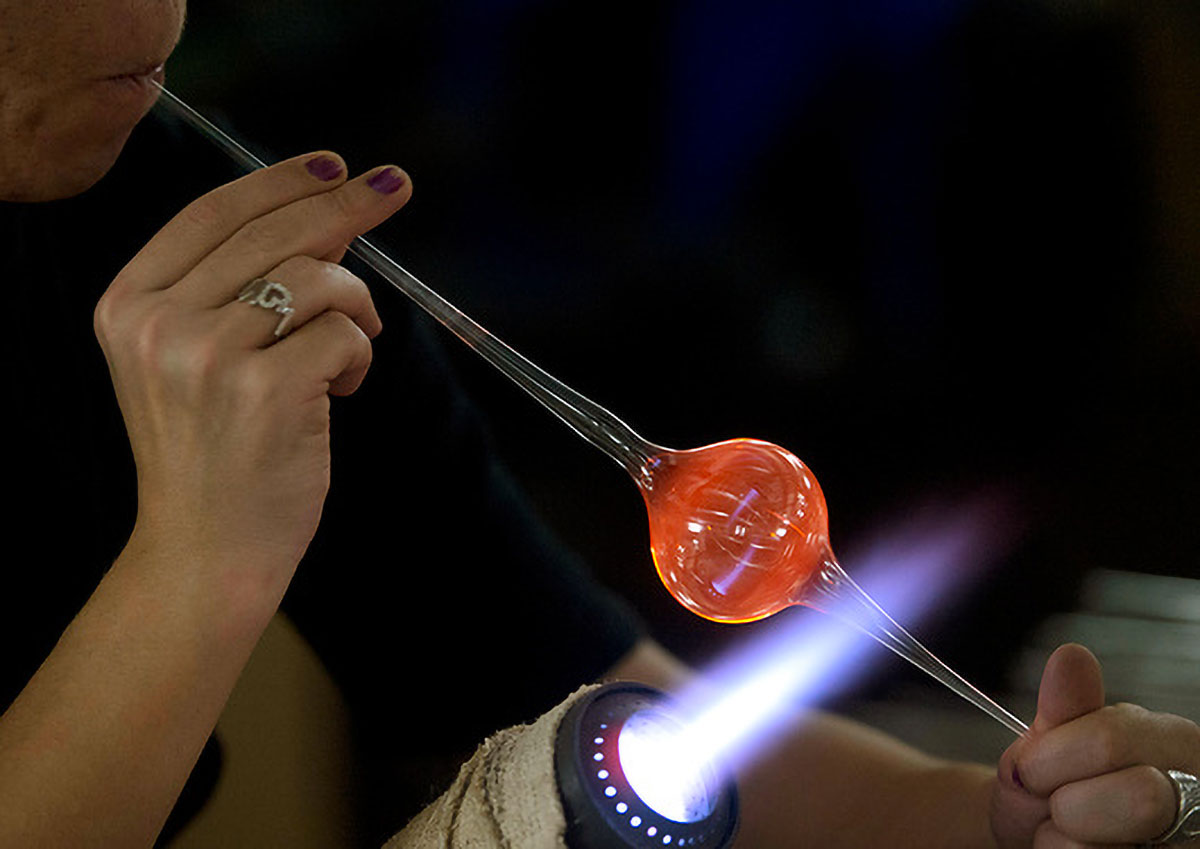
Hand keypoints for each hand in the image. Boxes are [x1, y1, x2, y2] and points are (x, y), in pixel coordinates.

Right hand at [94, 153, 410, 583]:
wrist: (204, 552)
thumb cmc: (214, 455)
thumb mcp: (191, 362)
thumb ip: (234, 291)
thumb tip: (322, 222)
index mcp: (130, 304)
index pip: (214, 213)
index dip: (280, 180)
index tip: (333, 164)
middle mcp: (160, 322)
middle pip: (273, 232)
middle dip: (346, 203)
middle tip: (394, 185)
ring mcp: (210, 356)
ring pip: (318, 279)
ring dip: (356, 308)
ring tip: (349, 356)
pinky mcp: (266, 390)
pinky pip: (345, 332)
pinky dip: (360, 355)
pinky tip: (343, 390)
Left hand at [991, 643, 1199, 847]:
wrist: (1033, 834)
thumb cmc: (1048, 788)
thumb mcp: (1046, 747)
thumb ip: (1063, 709)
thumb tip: (1072, 656)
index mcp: (1169, 738)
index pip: (1110, 740)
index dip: (1050, 760)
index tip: (1030, 769)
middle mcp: (1195, 788)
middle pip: (1144, 798)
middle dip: (1071, 806)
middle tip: (1053, 805)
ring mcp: (1190, 837)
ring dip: (1068, 843)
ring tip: (1067, 833)